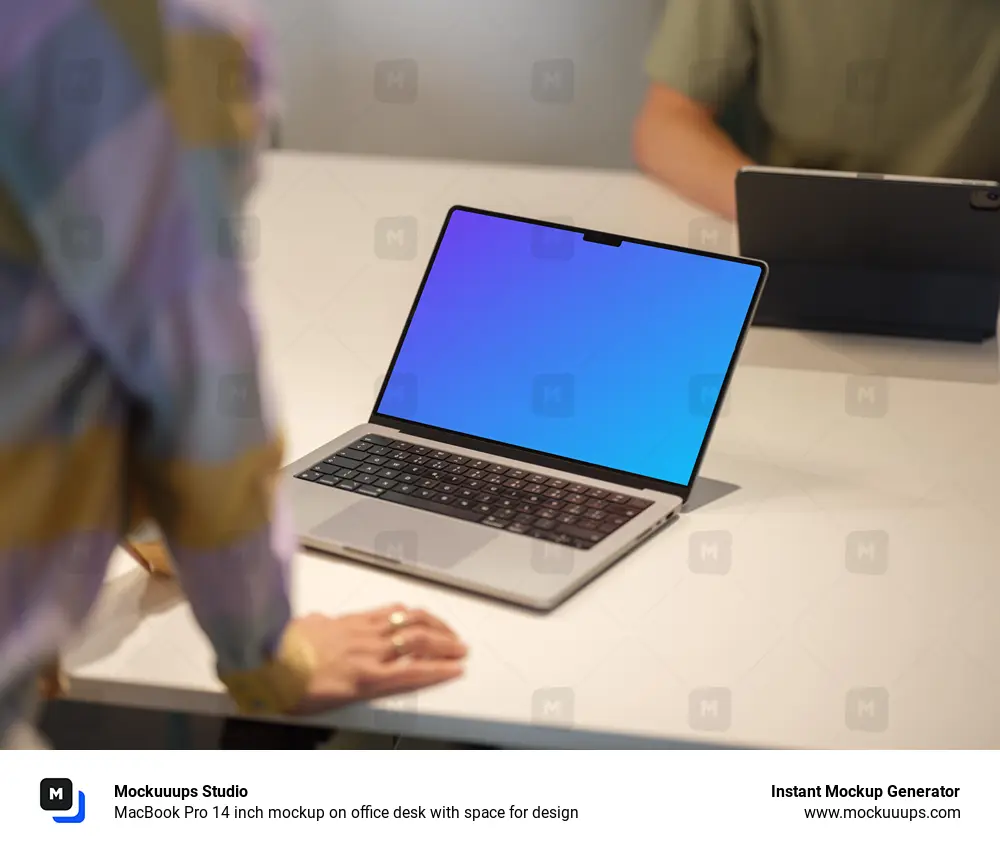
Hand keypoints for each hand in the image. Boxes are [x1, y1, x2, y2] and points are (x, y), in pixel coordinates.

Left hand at [290, 605, 466, 713]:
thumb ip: (351, 687)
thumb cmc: (290, 688)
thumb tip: (359, 680)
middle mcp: (367, 652)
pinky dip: (403, 612)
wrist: (263, 659)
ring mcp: (359, 631)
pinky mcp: (347, 618)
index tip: (457, 668)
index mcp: (365, 678)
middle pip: (417, 642)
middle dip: (444, 644)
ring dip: (431, 624)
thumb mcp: (327, 703)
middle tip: (460, 648)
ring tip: (445, 630)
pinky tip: (410, 613)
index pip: (414, 672)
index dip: (439, 670)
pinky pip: (382, 611)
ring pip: (405, 621)